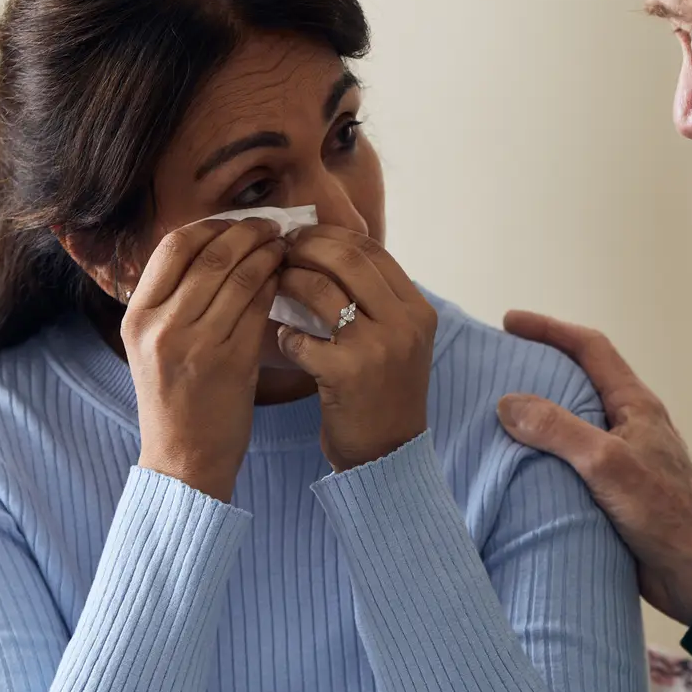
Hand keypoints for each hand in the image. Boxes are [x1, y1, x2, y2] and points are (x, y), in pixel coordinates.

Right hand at [124, 217, 287, 501]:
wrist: (184, 461)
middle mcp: (161, 326)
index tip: (236, 222)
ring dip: (267, 254)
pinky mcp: (231, 363)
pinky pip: (259, 308)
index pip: (172, 247)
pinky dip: (275, 285)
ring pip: (240, 277)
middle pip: (211, 255)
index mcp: (137, 317)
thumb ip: (172, 301)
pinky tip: (286, 278)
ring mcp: (195, 344)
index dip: (210, 226)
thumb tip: (211, 248)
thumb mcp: (153, 346)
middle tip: (272, 225)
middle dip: (247, 232)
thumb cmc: (175, 400)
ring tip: (285, 246)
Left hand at [273, 226, 435, 470]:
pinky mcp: (346, 373)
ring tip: (274, 287)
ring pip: (320, 290)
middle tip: (280, 252)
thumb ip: (376, 302)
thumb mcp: (398, 342)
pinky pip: (300, 337)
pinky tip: (284, 340)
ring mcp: (377, 348)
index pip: (372, 251)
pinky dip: (285, 334)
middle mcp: (404, 323)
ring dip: (288, 283)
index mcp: (417, 310)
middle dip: (306, 249)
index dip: (332, 236)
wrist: (387, 455)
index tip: (303, 237)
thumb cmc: (383, 395)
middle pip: (346, 259)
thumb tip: (328, 255)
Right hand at [495, 312, 691, 624]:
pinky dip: (543, 459)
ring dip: (539, 417)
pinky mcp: (612, 495)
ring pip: (573, 426)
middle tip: (497, 367)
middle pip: (580, 383)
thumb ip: (559, 430)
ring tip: (495, 418)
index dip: (551, 330)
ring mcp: (621, 460)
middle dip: (540, 369)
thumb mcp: (606, 464)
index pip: (591, 350)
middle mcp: (629, 426)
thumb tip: (509, 403)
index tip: (510, 323)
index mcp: (636, 406)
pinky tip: (515, 470)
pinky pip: (571, 465)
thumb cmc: (664, 514)